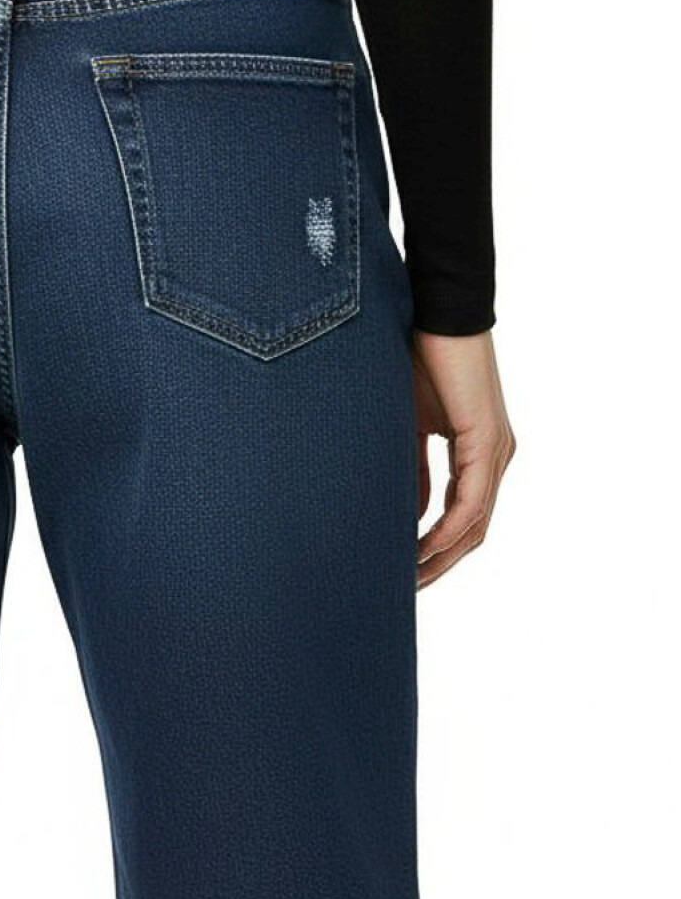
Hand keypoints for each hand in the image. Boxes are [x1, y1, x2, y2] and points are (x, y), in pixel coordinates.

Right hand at [412, 331, 514, 588]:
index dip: (436, 549)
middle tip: (405, 588)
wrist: (436, 310)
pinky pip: (471, 502)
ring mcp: (496, 450)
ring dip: (442, 556)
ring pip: (476, 524)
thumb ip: (411, 470)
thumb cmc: (418, 357)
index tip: (403, 569)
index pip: (464, 516)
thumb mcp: (408, 425)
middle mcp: (496, 456)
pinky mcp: (487, 441)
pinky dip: (446, 530)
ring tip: (410, 578)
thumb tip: (408, 517)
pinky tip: (420, 547)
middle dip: (440, 564)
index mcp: (479, 452)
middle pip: (474, 531)